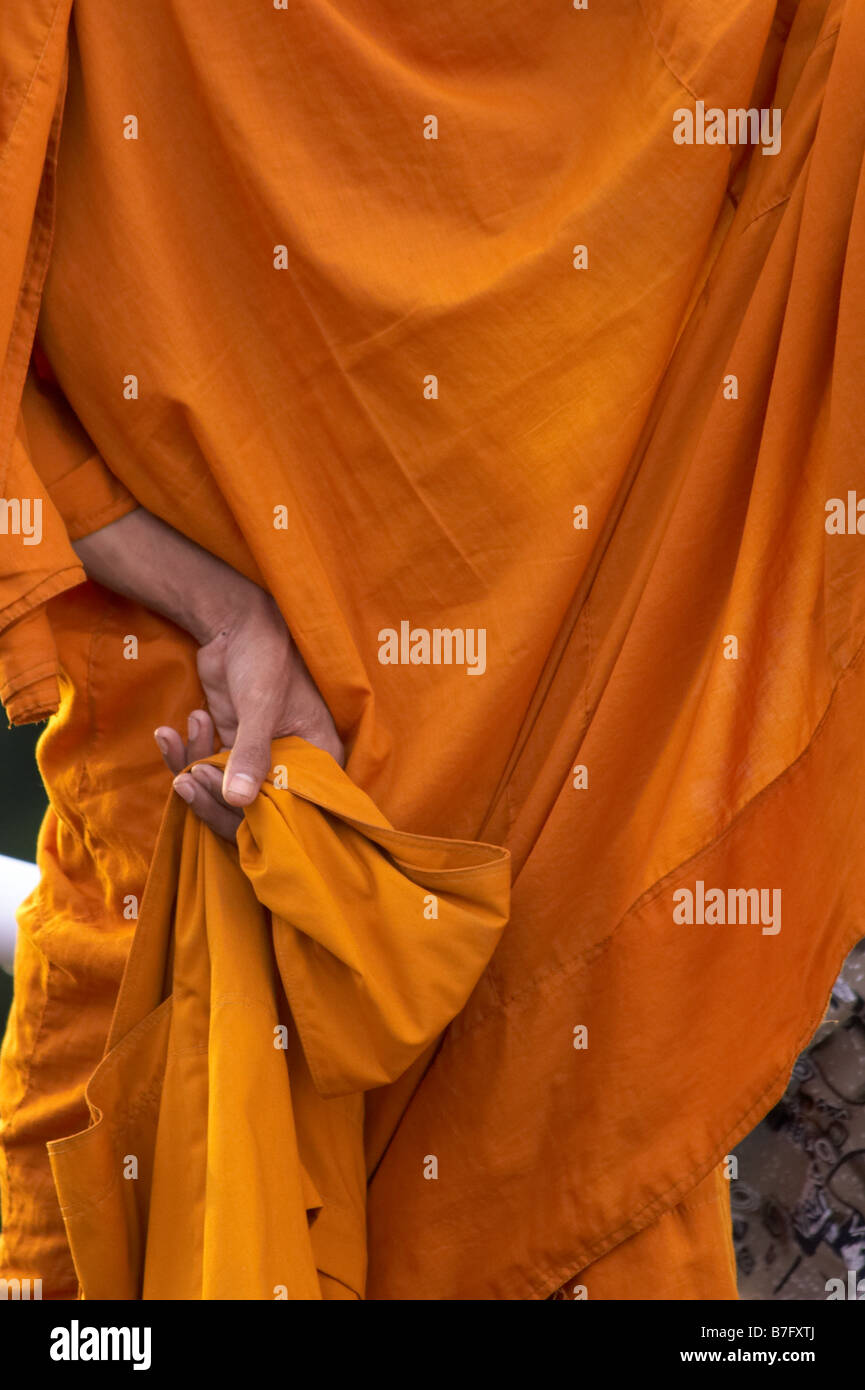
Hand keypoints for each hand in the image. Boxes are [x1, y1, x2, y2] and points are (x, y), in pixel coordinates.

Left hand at [154, 588, 343, 840]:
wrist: (235, 625)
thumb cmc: (264, 657)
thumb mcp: (261, 704)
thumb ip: (252, 751)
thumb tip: (237, 800)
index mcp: (318, 758)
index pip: (294, 809)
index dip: (260, 815)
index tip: (226, 796)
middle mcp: (292, 766)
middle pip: (254, 810)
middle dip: (215, 796)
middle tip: (192, 776)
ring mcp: (258, 760)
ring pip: (223, 793)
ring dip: (194, 770)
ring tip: (178, 737)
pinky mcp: (230, 750)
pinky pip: (206, 770)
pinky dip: (183, 756)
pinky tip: (167, 733)